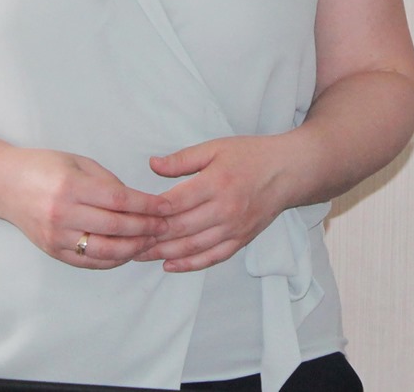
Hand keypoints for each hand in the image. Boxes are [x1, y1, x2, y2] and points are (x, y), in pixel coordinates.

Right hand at [0, 148, 171, 269]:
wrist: (3, 184)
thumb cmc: (42, 167)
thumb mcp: (76, 161)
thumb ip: (106, 181)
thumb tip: (137, 202)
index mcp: (71, 185)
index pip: (118, 199)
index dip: (146, 205)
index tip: (165, 206)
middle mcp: (63, 213)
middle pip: (116, 226)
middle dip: (146, 227)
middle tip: (165, 226)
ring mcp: (57, 236)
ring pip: (105, 251)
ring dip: (133, 249)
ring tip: (149, 242)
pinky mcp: (53, 251)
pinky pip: (89, 262)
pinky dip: (112, 260)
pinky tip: (127, 253)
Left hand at [135, 135, 292, 272]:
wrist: (288, 172)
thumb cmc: (250, 155)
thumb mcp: (215, 148)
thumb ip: (182, 159)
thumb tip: (152, 165)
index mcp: (216, 183)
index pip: (176, 202)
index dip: (151, 211)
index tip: (131, 214)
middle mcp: (225, 209)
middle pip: (181, 228)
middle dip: (151, 237)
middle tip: (126, 240)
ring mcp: (234, 228)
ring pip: (193, 247)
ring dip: (164, 253)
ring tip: (140, 255)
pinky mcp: (241, 239)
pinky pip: (213, 257)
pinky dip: (190, 264)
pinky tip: (170, 265)